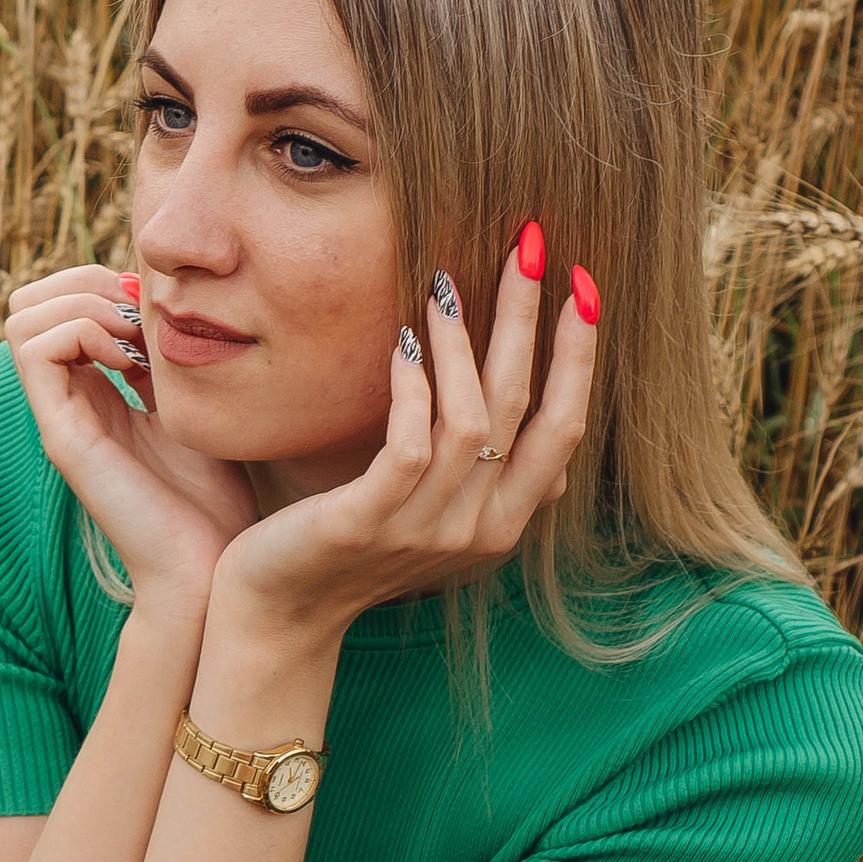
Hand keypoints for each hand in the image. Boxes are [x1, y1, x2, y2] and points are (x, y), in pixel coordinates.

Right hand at [3, 265, 259, 614]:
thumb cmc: (214, 498)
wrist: (208, 566)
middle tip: (138, 317)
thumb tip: (161, 302)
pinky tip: (127, 364)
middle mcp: (68, 400)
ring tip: (131, 340)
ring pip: (22, 318)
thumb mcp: (196, 407)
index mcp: (96, 391)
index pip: (60, 303)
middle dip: (84, 282)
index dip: (100, 282)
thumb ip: (171, 360)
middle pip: (29, 303)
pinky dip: (81, 333)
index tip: (153, 309)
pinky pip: (35, 349)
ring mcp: (59, 417)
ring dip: (81, 305)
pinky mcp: (62, 435)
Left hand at [210, 241, 600, 638]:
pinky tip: (404, 342)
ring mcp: (424, 531)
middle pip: (524, 409)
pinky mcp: (366, 525)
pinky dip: (413, 387)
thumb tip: (546, 429)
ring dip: (462, 342)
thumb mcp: (432, 518)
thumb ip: (485, 480)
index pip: (564, 429)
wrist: (278, 618)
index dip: (580, 355)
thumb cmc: (350, 552)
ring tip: (445, 283)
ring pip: (470, 420)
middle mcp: (478, 532)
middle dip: (529, 320)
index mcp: (503, 525)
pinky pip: (408, 444)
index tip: (583, 283)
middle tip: (527, 243)